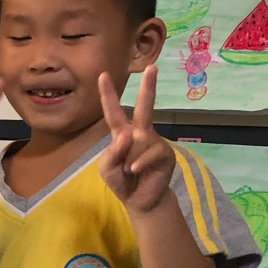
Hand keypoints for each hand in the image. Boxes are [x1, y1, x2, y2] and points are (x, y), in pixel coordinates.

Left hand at [98, 66, 175, 215]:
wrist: (141, 201)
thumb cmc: (122, 181)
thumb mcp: (107, 169)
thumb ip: (112, 153)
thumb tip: (127, 135)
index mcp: (122, 134)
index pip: (114, 112)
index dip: (108, 95)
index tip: (102, 75)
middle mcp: (140, 133)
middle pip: (144, 107)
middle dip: (148, 88)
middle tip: (152, 67)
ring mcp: (154, 142)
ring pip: (140, 140)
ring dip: (129, 158)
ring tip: (129, 171)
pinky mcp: (165, 153)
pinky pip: (150, 152)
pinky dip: (139, 163)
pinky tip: (135, 170)